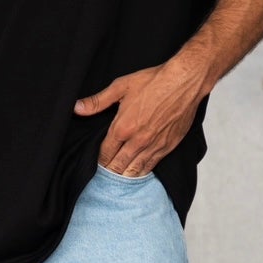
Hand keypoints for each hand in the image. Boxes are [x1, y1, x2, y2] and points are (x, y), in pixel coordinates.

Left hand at [74, 58, 203, 175]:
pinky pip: (151, 166)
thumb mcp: (121, 86)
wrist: (184, 82)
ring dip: (124, 176)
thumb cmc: (154, 81)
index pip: (105, 153)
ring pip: (135, 170)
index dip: (99, 161)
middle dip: (110, 171)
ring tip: (117, 181)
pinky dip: (142, 172)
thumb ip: (98, 101)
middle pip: (118, 165)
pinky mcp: (168, 146)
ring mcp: (154, 145)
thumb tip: (77, 108)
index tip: (96, 164)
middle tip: (104, 177)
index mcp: (123, 127)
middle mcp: (137, 141)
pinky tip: (137, 174)